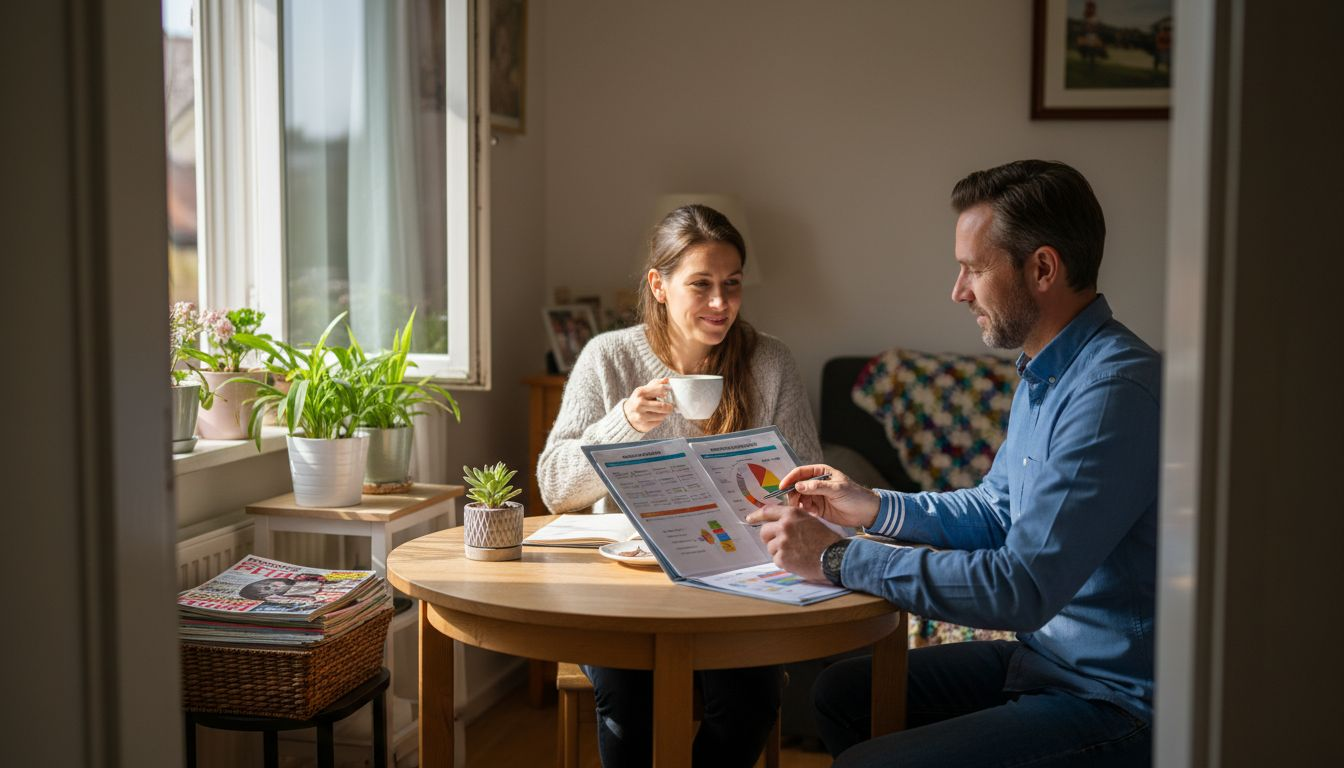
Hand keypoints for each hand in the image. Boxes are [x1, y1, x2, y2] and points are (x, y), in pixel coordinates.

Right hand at [622, 377, 674, 432]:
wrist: (627, 415)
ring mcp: (641, 415)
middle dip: (670, 407)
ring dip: (666, 414)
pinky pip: (659, 422)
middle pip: (662, 406)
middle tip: (671, 406)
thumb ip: (656, 384)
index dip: (667, 389)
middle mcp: (639, 404)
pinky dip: (661, 419)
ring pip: (662, 415)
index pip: (659, 389)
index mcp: (640, 393)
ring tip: (664, 412)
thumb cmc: (639, 400)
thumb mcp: (644, 390)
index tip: (671, 391)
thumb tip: (667, 379)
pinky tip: (657, 417)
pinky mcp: (644, 425)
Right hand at [751, 465, 879, 529]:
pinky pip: (804, 509)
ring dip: (796, 504)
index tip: (782, 487)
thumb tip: (798, 486)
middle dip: (792, 494)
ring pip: (798, 499)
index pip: (800, 473)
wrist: (866, 512)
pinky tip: (807, 514)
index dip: (790, 479)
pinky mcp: (817, 509)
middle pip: (796, 486)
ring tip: (801, 510)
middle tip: (792, 503)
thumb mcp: (836, 489)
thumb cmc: (855, 496)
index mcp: (821, 472)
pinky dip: (802, 512)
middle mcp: (816, 483)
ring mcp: (816, 496)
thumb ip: (817, 487)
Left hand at [752, 505, 840, 581]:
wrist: (835, 556)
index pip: (767, 511)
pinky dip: (784, 561)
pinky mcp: (782, 558)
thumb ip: (792, 520)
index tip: (749, 519)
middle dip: (769, 538)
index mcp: (791, 514)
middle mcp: (784, 526)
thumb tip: (778, 523)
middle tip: (780, 543)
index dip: (756, 515)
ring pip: (770, 547)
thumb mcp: (810, 520)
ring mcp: (782, 542)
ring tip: (796, 553)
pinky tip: (797, 560)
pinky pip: (776, 559)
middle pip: (764, 531)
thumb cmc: (826, 539)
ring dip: (779, 551)